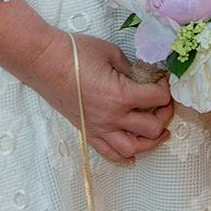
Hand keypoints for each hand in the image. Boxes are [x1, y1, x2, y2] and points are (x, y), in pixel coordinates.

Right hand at [35, 33, 175, 164]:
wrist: (44, 61)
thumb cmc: (75, 52)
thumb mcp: (111, 53)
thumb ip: (131, 68)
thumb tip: (143, 76)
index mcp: (121, 95)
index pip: (156, 98)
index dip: (165, 89)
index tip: (163, 81)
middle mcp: (112, 117)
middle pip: (152, 128)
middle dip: (164, 115)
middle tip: (165, 105)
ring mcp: (99, 128)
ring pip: (133, 148)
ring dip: (151, 142)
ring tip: (158, 132)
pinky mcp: (88, 131)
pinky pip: (109, 153)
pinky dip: (124, 157)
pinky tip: (134, 154)